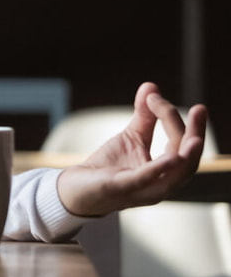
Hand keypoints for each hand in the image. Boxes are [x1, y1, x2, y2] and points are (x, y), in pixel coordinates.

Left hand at [56, 82, 205, 217]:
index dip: (180, 122)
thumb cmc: (109, 167)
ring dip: (187, 156)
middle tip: (200, 110)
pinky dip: (160, 170)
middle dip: (196, 135)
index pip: (183, 148)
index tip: (160, 96)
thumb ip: (144, 116)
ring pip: (175, 177)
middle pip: (187, 162)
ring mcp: (142, 190)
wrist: (77, 189)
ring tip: (196, 137)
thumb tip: (151, 86)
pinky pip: (146, 181)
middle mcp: (160, 184)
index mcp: (165, 173)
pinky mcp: (121, 189)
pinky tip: (172, 158)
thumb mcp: (131, 138)